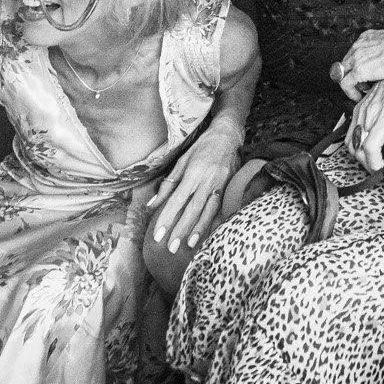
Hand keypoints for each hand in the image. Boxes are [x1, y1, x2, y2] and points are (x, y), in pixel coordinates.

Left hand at [148, 126, 240, 252]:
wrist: (228, 136)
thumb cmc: (202, 147)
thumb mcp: (182, 160)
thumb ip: (168, 183)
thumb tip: (153, 204)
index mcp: (193, 173)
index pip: (177, 201)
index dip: (167, 219)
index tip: (158, 235)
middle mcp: (207, 181)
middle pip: (192, 210)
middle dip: (181, 230)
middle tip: (171, 247)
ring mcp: (221, 185)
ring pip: (209, 211)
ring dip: (198, 229)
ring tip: (189, 245)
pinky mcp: (230, 188)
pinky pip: (221, 208)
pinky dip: (215, 222)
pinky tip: (210, 234)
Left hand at [331, 27, 383, 100]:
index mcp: (368, 37)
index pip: (354, 51)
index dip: (359, 64)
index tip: (366, 72)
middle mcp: (359, 45)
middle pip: (346, 63)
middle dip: (353, 74)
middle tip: (363, 84)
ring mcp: (357, 58)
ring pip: (342, 74)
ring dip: (352, 84)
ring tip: (362, 91)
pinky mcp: (358, 71)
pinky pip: (346, 84)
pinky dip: (350, 92)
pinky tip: (360, 96)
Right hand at [348, 77, 383, 169]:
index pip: (370, 146)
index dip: (374, 163)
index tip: (382, 168)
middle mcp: (370, 113)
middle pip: (358, 148)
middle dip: (367, 163)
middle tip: (378, 168)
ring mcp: (362, 110)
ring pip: (350, 141)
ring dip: (359, 155)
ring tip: (371, 159)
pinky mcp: (358, 107)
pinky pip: (349, 130)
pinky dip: (353, 143)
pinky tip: (364, 145)